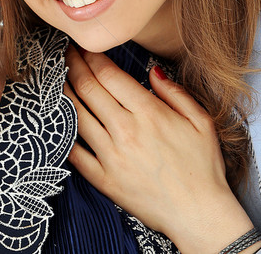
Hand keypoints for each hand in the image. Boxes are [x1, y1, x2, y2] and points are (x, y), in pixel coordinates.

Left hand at [63, 47, 260, 253]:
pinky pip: (74, 153)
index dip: (91, 56)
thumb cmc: (203, 167)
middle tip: (66, 53)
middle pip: (88, 89)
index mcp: (149, 113)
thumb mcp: (201, 122)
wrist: (199, 214)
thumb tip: (153, 71)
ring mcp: (111, 156)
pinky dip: (63, 134)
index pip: (109, 74)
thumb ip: (175, 93)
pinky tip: (57, 120)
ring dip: (63, 93)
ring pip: (76, 116)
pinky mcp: (103, 180)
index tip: (84, 46)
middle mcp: (126, 131)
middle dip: (73, 65)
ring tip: (57, 79)